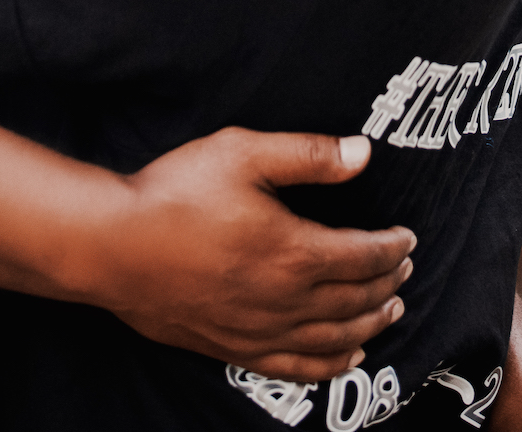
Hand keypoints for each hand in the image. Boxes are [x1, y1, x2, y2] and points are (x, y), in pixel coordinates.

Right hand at [97, 127, 414, 382]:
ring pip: (333, 338)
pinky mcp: (233, 348)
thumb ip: (308, 154)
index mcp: (293, 250)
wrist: (113, 246)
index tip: (408, 237)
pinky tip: (347, 358)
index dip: (393, 247)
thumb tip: (362, 152)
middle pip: (355, 299)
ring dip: (370, 325)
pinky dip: (330, 365)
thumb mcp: (243, 152)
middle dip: (388, 283)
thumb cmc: (175, 193)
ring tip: (392, 311)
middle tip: (407, 269)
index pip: (364, 255)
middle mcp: (284, 300)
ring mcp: (259, 331)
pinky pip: (296, 369)